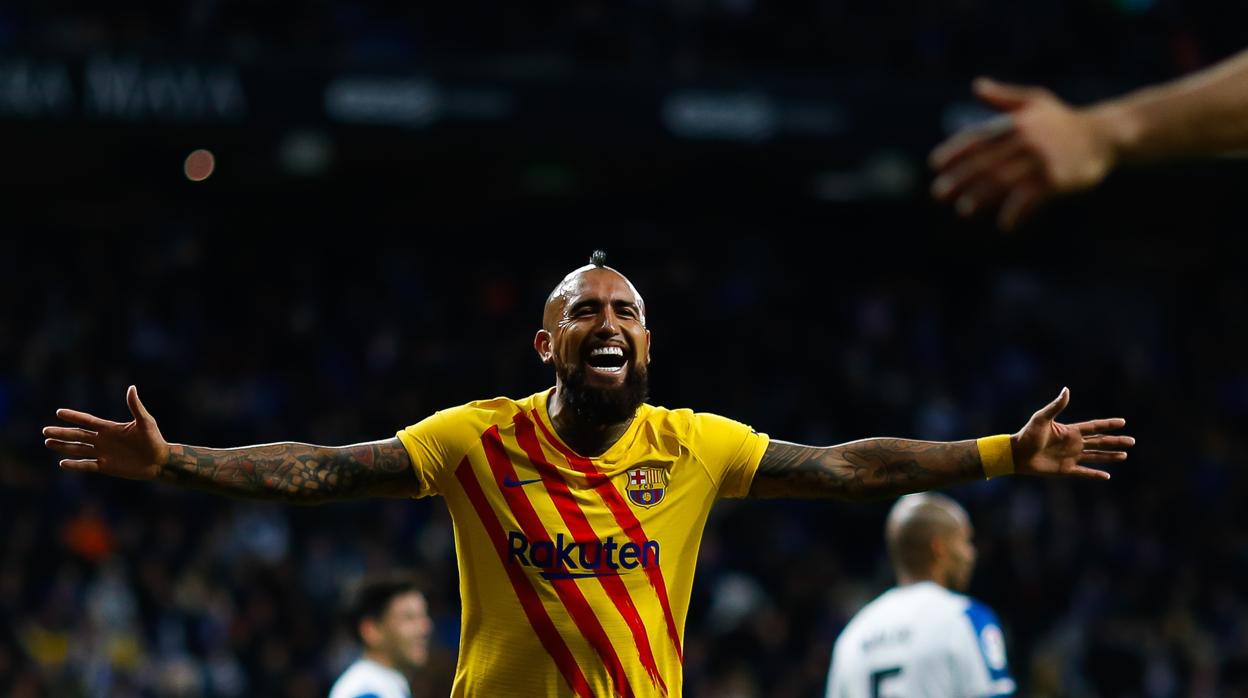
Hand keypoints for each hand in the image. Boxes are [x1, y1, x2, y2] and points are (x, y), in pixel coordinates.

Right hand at [43, 385, 169, 479]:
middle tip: (44, 431)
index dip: (74, 416)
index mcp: (110, 428)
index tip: (58, 412)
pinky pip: (87, 465)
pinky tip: (62, 463)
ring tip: (48, 443)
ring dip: (63, 447)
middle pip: (78, 435)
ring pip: (78, 449)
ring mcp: (103, 453)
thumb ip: (135, 406)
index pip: (87, 421)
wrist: (160, 461)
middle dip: (62, 433)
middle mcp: (103, 440)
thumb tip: (131, 388)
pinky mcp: (106, 467)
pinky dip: (75, 465)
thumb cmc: (154, 439)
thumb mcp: (145, 421)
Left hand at [930, 78, 1117, 230]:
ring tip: (964, 210)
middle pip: (985, 162)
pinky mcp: (1056, 178)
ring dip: (982, 197)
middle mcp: (1025, 139)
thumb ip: (1004, 97)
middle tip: (939, 193)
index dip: (954, 151)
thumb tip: (976, 85)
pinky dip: (1017, 212)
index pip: (978, 138)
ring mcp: (1041, 159)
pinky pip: (1031, 198)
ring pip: (1003, 181)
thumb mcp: (1036, 102)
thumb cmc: (1064, 120)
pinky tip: (1005, 225)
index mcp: (1016, 122)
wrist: (1104, 135)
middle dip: (960, 178)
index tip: (934, 165)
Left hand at [1011, 387, 1132, 479]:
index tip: (1122, 422)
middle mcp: (1073, 444)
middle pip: (1099, 442)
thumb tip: (1067, 390)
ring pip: (1096, 456)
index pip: (1094, 427)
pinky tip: (1107, 476)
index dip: (1107, 424)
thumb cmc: (1027, 435)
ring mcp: (1070, 457)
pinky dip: (1095, 474)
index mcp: (1070, 431)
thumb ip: (1056, 406)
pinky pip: (1084, 472)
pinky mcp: (1065, 470)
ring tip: (1125, 455)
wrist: (1016, 454)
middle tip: (1132, 441)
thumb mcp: (1041, 418)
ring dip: (1110, 456)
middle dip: (1115, 441)